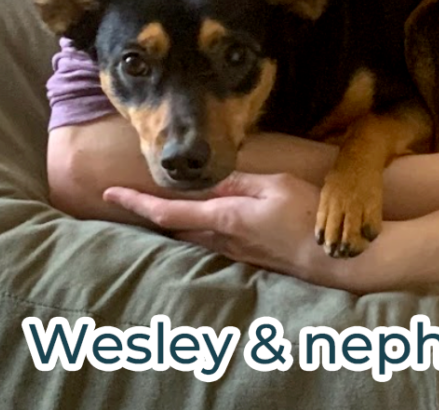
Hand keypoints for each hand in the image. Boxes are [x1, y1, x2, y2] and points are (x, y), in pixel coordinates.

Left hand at [103, 172, 346, 286]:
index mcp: (223, 217)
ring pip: (191, 236)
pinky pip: (210, 242)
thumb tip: (210, 179)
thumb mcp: (273, 185)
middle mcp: (221, 239)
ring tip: (155, 207)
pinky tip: (200, 224)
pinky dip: (195, 230)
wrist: (330, 259)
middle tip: (124, 197)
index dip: (137, 202)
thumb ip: (240, 181)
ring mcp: (233, 253)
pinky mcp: (247, 258)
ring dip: (171, 222)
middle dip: (149, 213)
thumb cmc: (304, 215)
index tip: (109, 193)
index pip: (168, 211)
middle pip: (174, 227)